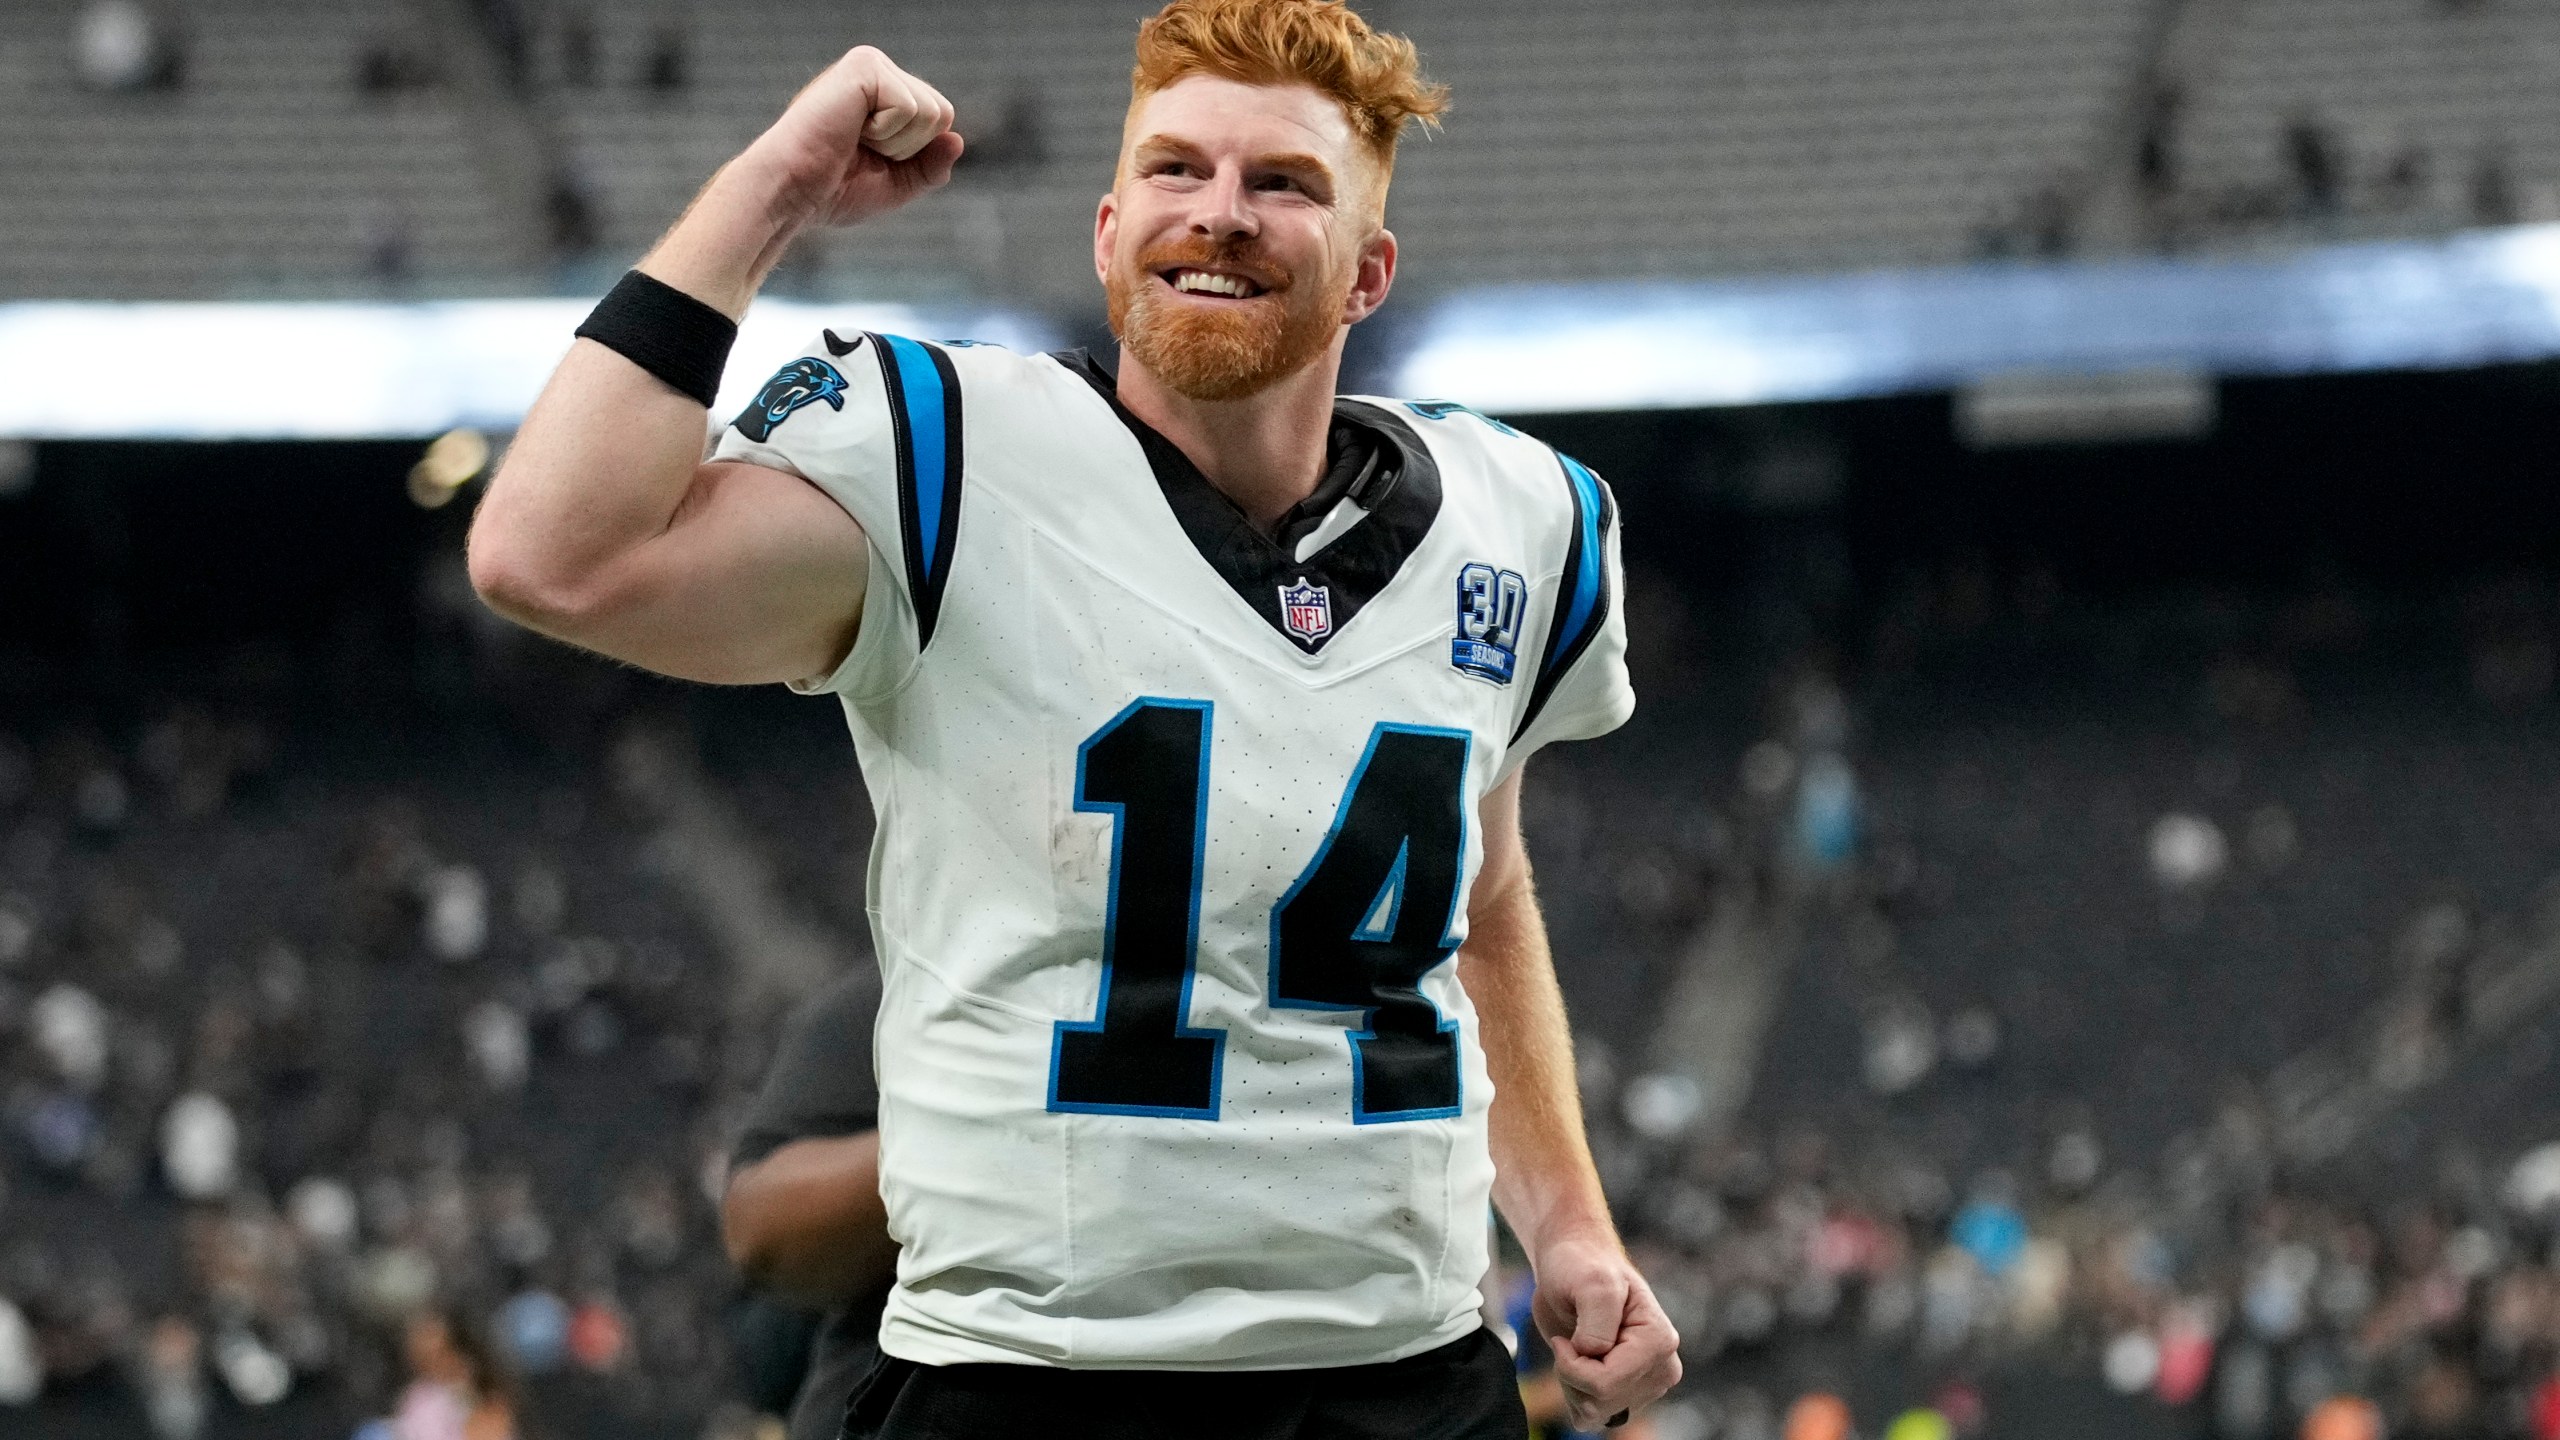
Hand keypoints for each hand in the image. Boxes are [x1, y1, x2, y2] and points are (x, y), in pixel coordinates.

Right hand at [747, 46, 963, 228]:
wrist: (792, 191)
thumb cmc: (833, 190)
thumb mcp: (896, 184)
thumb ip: (930, 166)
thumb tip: (957, 139)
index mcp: (884, 92)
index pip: (940, 120)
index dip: (915, 154)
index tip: (870, 158)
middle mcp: (879, 70)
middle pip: (942, 113)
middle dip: (909, 149)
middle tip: (861, 151)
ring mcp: (871, 64)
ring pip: (931, 112)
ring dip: (897, 143)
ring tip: (853, 140)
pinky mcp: (864, 67)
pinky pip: (912, 108)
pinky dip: (887, 133)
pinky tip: (851, 130)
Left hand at [1529, 1230, 1682, 1430]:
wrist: (1576, 1266)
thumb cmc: (1583, 1267)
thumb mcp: (1591, 1282)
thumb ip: (1597, 1321)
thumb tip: (1596, 1355)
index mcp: (1659, 1340)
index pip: (1608, 1382)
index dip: (1573, 1366)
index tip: (1565, 1339)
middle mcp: (1661, 1366)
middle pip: (1602, 1401)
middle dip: (1572, 1375)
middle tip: (1570, 1340)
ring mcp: (1645, 1383)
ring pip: (1597, 1413)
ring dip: (1573, 1384)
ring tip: (1575, 1349)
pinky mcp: (1627, 1393)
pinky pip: (1594, 1417)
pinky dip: (1575, 1395)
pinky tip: (1577, 1366)